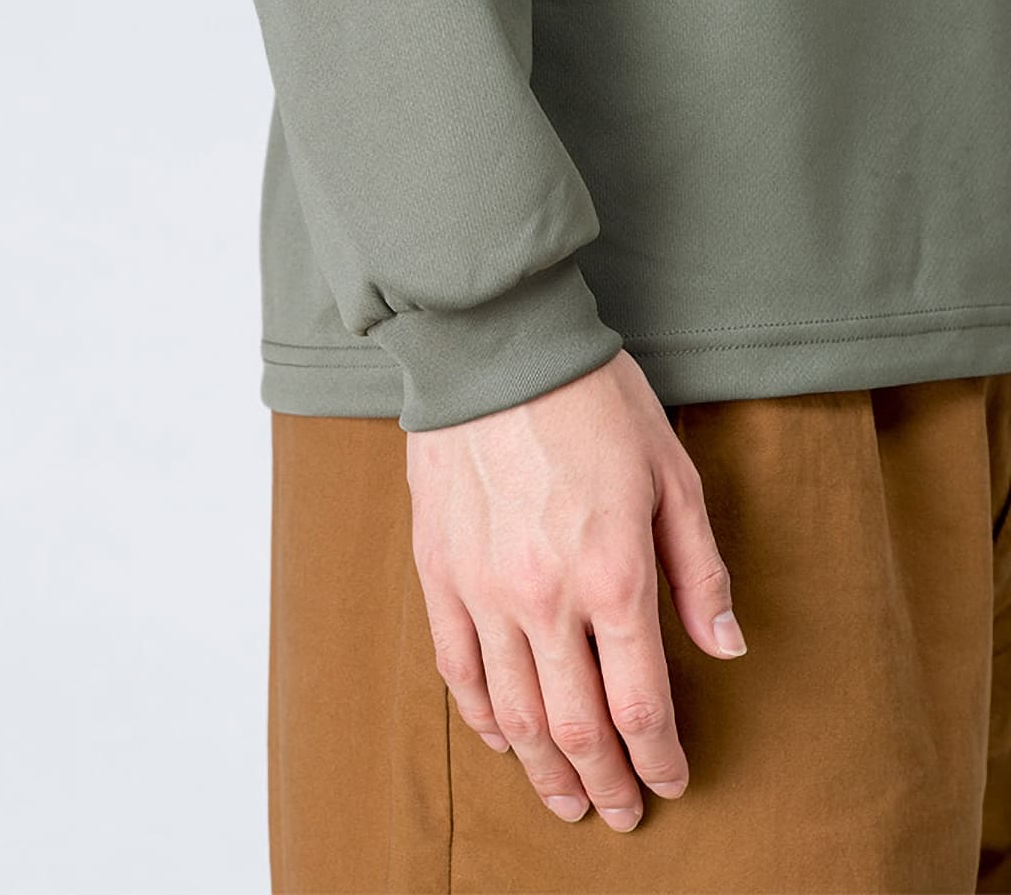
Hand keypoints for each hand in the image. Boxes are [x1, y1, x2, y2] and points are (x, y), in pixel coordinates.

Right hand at [405, 348, 746, 832]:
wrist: (496, 350)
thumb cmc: (592, 402)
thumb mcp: (671, 475)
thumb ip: (699, 571)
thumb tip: (724, 649)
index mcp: (614, 575)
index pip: (641, 702)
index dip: (658, 758)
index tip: (669, 782)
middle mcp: (544, 598)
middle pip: (575, 725)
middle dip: (603, 782)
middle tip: (617, 813)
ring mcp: (482, 589)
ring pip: (512, 712)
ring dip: (542, 769)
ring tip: (564, 799)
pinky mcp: (438, 570)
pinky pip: (456, 666)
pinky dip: (480, 716)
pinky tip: (501, 738)